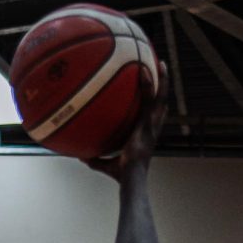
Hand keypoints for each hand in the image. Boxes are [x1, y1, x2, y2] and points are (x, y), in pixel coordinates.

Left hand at [87, 63, 168, 180]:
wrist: (130, 179)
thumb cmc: (120, 175)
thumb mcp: (104, 164)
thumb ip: (94, 159)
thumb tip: (79, 156)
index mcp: (144, 135)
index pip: (152, 115)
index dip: (155, 102)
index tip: (152, 90)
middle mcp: (151, 128)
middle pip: (160, 102)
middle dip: (163, 86)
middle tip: (160, 68)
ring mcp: (151, 126)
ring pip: (160, 98)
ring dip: (162, 80)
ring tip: (160, 63)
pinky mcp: (148, 125)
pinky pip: (149, 101)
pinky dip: (148, 86)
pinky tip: (144, 72)